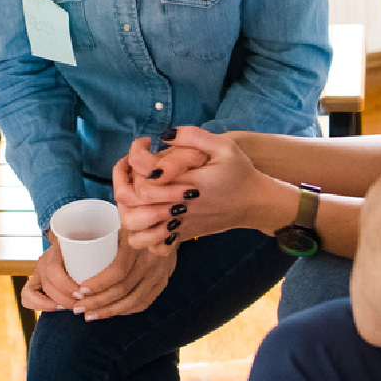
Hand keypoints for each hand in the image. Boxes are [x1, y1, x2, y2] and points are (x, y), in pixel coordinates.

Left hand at [20, 226, 177, 320]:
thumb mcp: (118, 215)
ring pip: (134, 301)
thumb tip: (57, 234)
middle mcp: (151, 259)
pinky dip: (125, 311)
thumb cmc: (132, 217)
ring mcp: (160, 273)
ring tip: (89, 315)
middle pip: (123, 290)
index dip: (98, 284)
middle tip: (77, 308)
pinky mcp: (163, 282)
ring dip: (109, 311)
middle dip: (98, 302)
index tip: (79, 290)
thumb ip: (96, 221)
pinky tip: (110, 312)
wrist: (168, 220)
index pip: (118, 270)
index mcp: (137, 242)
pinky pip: (144, 302)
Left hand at [114, 132, 282, 247]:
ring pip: (138, 230)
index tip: (145, 144)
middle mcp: (180, 207)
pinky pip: (153, 245)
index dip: (136, 158)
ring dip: (129, 211)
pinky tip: (148, 214)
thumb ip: (193, 136)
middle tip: (130, 166)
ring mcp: (180, 225)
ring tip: (134, 192)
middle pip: (134, 203)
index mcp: (188, 183)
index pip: (146, 178)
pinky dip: (144, 234)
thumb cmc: (240, 172)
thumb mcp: (223, 146)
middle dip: (124, 183)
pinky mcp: (183, 235)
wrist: (255, 203)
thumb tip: (164, 135)